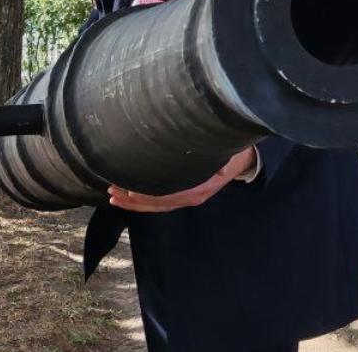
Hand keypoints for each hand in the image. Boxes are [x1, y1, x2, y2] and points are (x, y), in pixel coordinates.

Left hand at [107, 146, 256, 212]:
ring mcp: (188, 198)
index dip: (148, 195)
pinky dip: (143, 201)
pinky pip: (161, 203)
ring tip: (114, 196)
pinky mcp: (185, 195)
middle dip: (134, 200)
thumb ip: (217, 155)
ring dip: (134, 203)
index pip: (169, 196)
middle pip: (158, 204)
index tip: (130, 190)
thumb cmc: (232, 151)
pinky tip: (128, 197)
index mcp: (201, 188)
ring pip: (157, 206)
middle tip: (113, 192)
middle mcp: (192, 197)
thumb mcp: (227, 151)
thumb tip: (209, 157)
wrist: (244, 161)